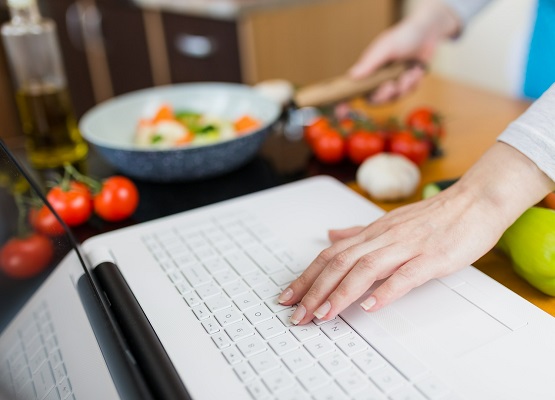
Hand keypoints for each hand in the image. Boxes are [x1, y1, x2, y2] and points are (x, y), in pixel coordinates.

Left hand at [278, 142, 554, 324]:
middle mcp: (383, 238)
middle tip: (298, 314)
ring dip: (341, 293)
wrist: (474, 202)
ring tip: (323, 314)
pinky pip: (405, 275)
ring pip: (365, 268)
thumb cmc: (434, 216)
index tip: (289, 296)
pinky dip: (386, 290)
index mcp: (373, 233)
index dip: (307, 276)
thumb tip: (331, 235)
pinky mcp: (431, 257)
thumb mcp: (390, 223)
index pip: (331, 255)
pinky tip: (370, 306)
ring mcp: (407, 247)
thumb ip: (358, 232)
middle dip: (314, 290)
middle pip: (340, 263)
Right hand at [349, 3, 460, 102]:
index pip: (357, 90)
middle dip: (385, 95)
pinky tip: (417, 70)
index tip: (348, 108)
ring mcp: (393, 81)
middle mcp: (378, 78)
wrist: (427, 32)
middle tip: (392, 85)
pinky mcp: (407, 83)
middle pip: (376, 100)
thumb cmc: (403, 36)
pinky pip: (408, 93)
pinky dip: (414, 83)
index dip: (354, 101)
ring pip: (394, 98)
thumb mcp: (385, 48)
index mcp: (369, 70)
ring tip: (410, 73)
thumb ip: (369, 63)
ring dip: (403, 87)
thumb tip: (352, 76)